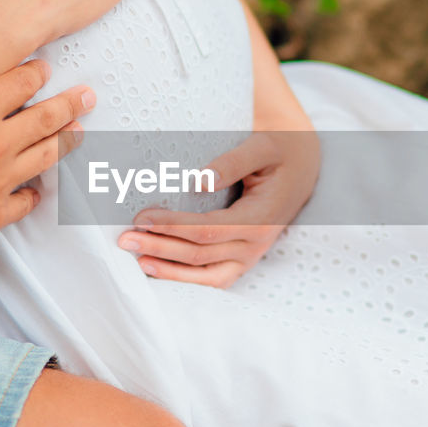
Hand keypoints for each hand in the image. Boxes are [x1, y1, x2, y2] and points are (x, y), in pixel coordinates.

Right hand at [0, 8, 95, 257]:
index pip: (19, 84)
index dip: (35, 73)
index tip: (46, 69)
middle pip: (45, 119)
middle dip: (70, 104)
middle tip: (90, 96)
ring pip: (45, 158)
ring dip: (65, 142)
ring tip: (81, 133)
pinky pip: (23, 202)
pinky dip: (33, 194)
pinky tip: (38, 191)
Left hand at [117, 128, 319, 287]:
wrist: (302, 167)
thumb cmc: (280, 153)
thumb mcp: (262, 148)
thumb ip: (232, 162)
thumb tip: (198, 181)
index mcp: (261, 218)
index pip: (209, 230)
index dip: (174, 226)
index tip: (143, 216)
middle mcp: (257, 244)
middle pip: (200, 255)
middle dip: (160, 247)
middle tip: (125, 238)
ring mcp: (250, 256)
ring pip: (206, 275)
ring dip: (169, 270)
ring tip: (138, 259)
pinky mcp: (242, 259)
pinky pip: (212, 279)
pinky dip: (185, 278)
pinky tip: (158, 268)